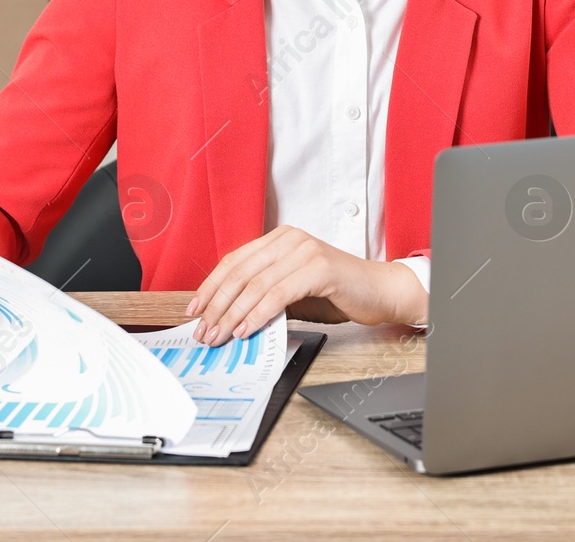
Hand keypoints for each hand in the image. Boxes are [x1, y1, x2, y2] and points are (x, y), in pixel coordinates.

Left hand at [185, 226, 426, 345]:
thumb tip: (227, 318)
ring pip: (256, 284)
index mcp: (280, 239)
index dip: (211, 286)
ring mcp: (305, 251)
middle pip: (240, 272)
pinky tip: (247, 329)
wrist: (380, 292)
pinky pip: (279, 293)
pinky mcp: (319, 268)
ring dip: (233, 314)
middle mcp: (290, 239)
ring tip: (220, 336)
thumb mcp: (293, 292)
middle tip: (204, 331)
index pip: (234, 261)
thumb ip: (264, 296)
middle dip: (217, 305)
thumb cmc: (338, 293)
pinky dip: (259, 314)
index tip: (194, 310)